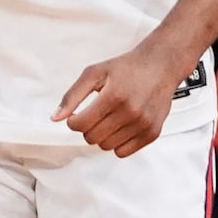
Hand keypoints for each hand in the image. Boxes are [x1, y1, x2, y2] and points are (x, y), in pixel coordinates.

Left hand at [52, 42, 188, 156]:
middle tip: (94, 114)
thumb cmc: (128, 68)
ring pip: (106, 147)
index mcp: (114, 96)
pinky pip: (123, 152)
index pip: (81, 125)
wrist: (160, 66)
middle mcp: (130, 112)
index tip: (77, 115)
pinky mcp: (152, 133)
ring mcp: (142, 124)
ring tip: (109, 118)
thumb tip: (56, 117)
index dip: (73, 121)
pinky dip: (117, 143)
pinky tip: (120, 127)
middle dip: (87, 128)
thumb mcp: (95, 73)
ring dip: (102, 136)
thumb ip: (72, 95)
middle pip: (92, 138)